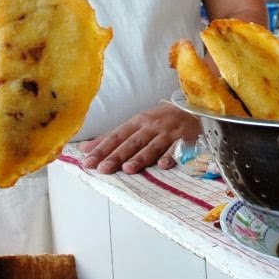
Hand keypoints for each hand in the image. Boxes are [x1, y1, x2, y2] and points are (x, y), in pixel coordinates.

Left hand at [80, 102, 201, 174]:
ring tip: (128, 168)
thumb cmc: (160, 121)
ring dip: (141, 157)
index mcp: (138, 122)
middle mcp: (151, 126)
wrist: (193, 110)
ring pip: (152, 146)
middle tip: (102, 168)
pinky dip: (170, 156)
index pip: (116, 136)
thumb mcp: (136, 124)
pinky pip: (177, 149)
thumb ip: (113, 138)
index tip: (88, 162)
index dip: (102, 149)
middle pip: (132, 142)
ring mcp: (168, 132)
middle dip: (117, 155)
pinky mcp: (185, 139)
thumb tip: (85, 149)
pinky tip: (163, 165)